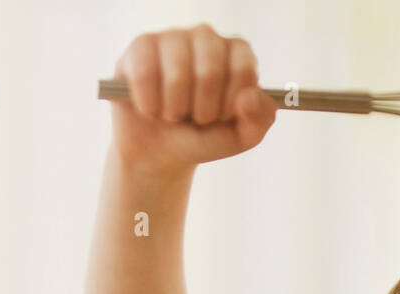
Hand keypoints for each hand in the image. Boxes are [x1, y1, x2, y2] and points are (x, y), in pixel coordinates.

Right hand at [108, 25, 278, 179]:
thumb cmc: (203, 136)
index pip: (244, 69)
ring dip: (174, 110)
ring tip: (173, 114)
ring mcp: (173, 38)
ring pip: (177, 75)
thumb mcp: (240, 137)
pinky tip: (151, 108)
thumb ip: (259, 120)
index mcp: (237, 53)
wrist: (159, 151)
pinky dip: (150, 105)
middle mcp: (206, 37)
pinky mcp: (141, 46)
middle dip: (202, 110)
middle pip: (210, 71)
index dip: (231, 104)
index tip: (222, 117)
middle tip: (196, 118)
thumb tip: (248, 97)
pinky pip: (145, 76)